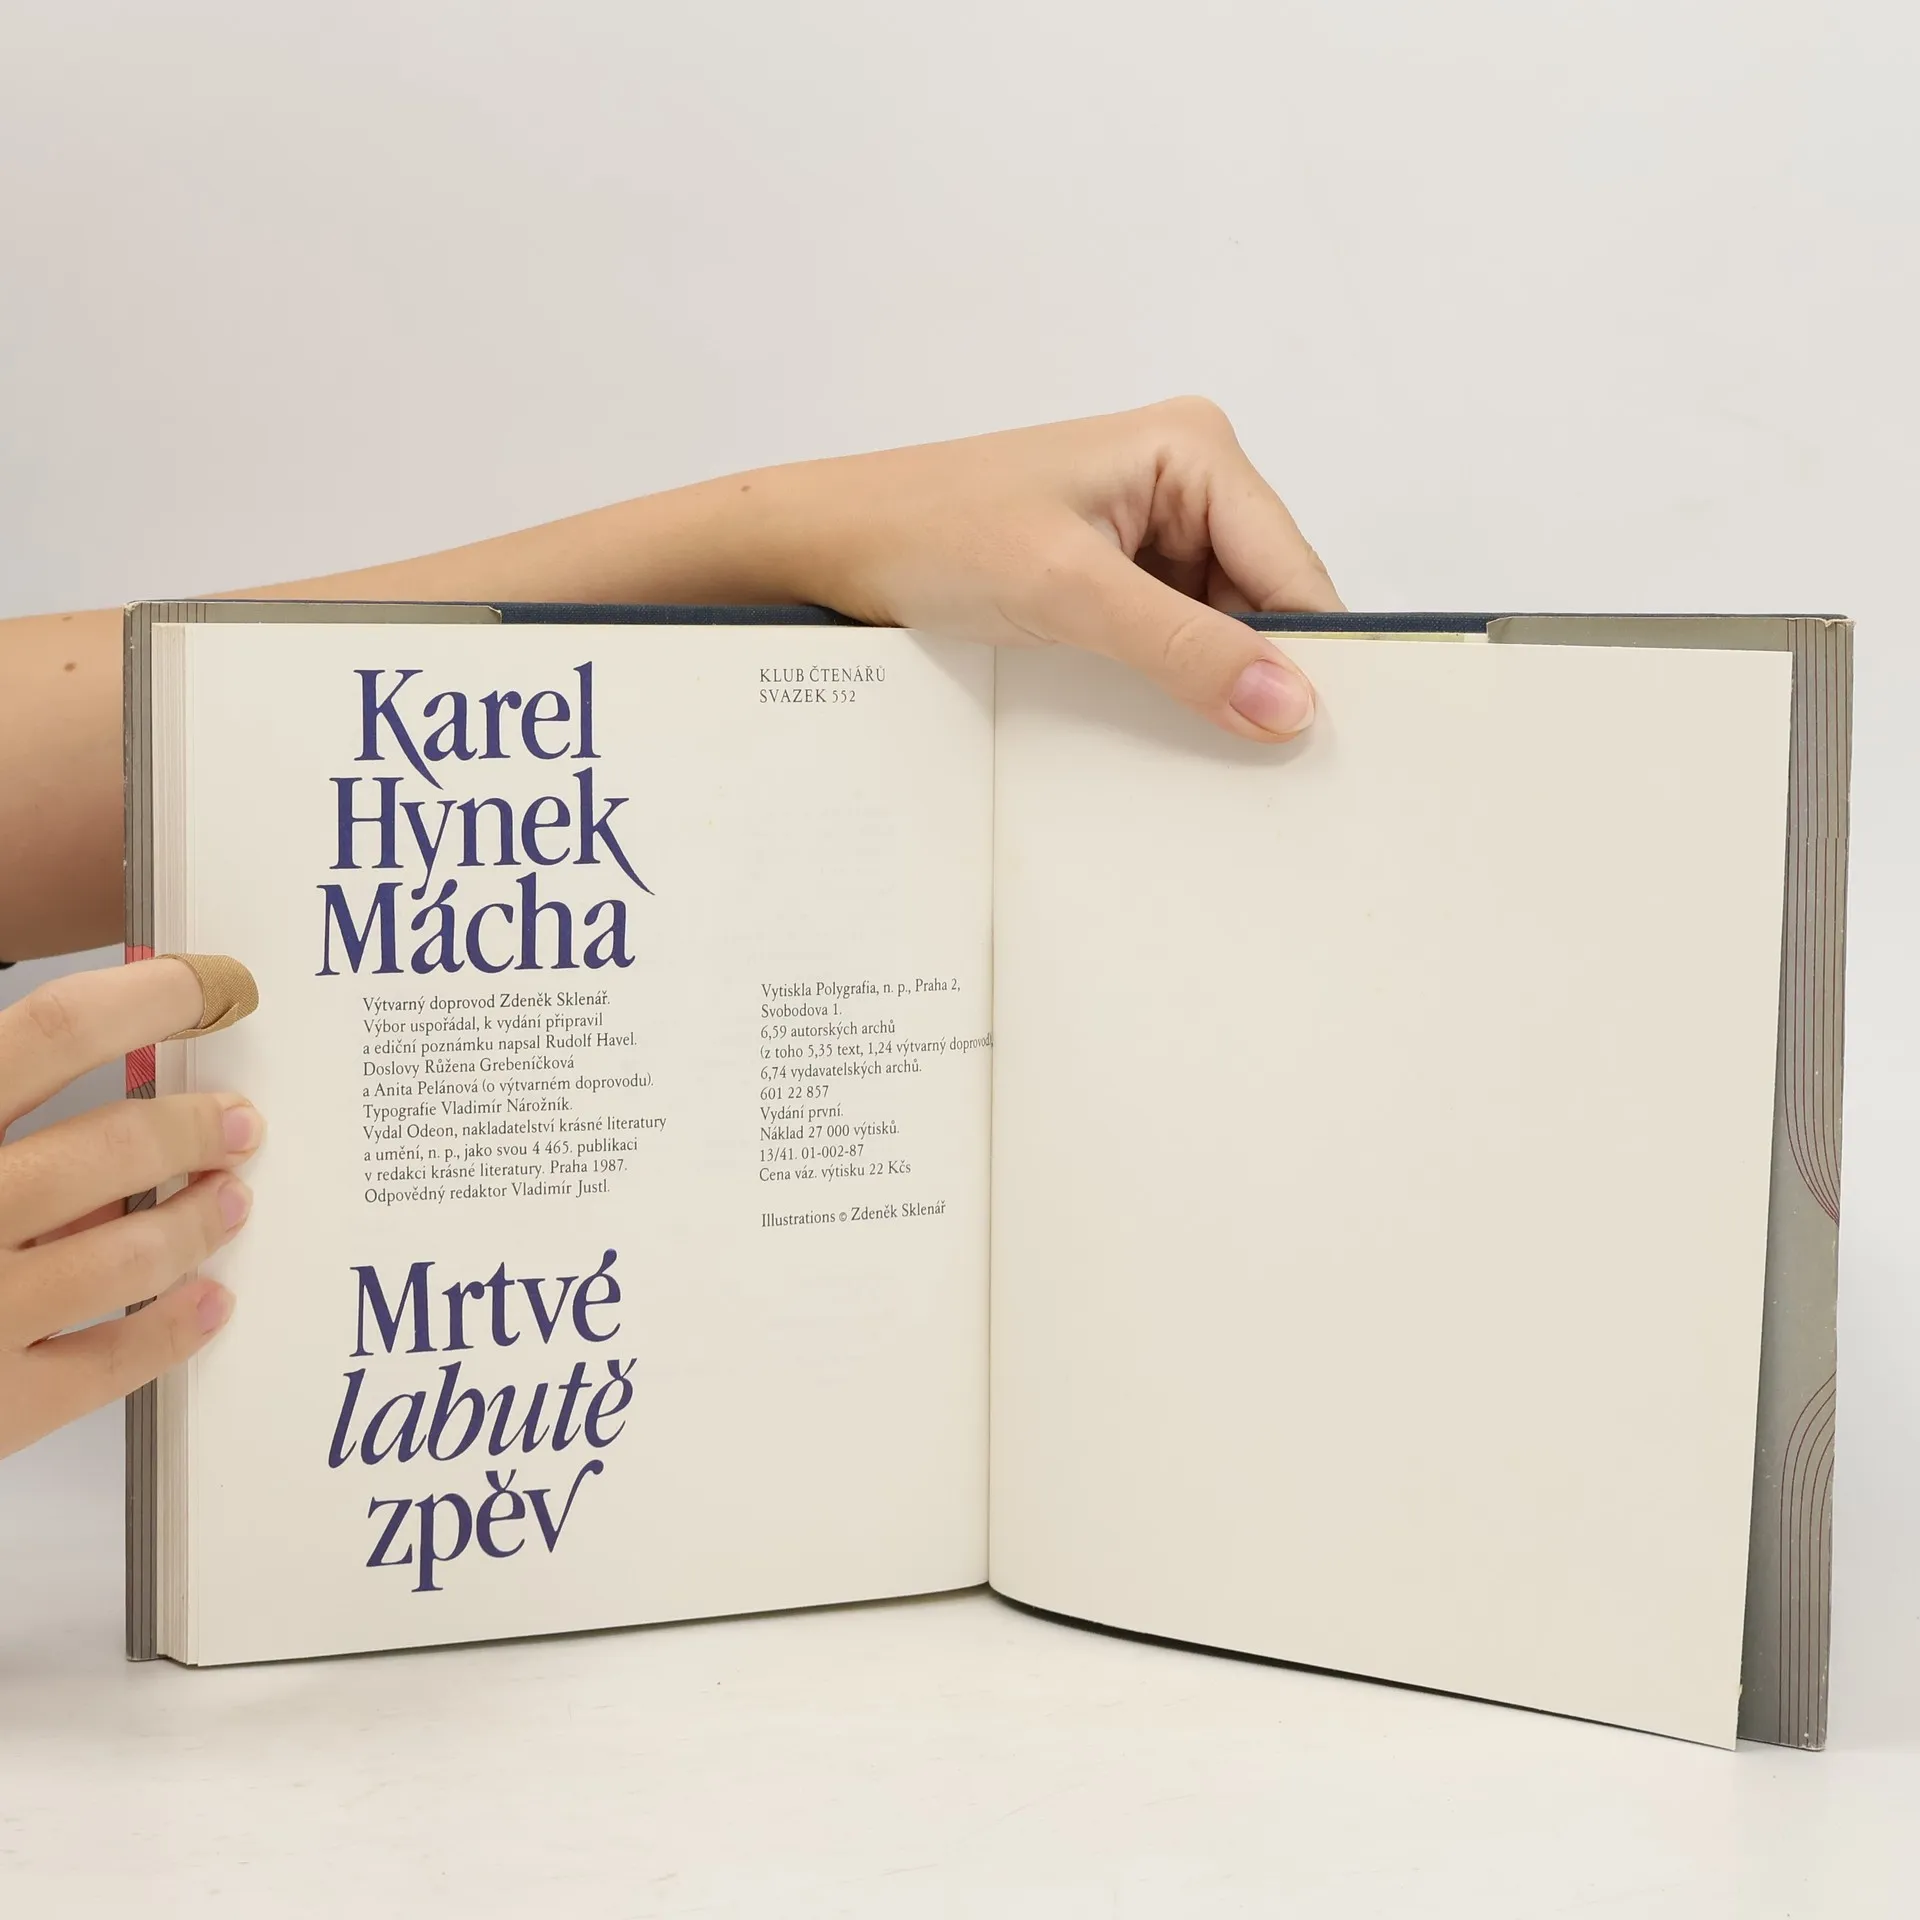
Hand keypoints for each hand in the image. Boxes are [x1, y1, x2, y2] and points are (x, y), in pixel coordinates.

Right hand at [0, 958, 261, 1458]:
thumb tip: (102, 1063)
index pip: (51, 1030)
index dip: (147, 998)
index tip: (207, 988)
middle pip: (114, 1145)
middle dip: (195, 1127)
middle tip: (240, 1121)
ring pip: (133, 1252)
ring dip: (199, 1221)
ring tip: (229, 1202)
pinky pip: (116, 1359)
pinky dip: (177, 1326)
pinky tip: (207, 1300)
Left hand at [788, 397, 1342, 739]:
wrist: (835, 544)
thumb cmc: (933, 533)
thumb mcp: (1068, 593)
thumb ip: (1184, 649)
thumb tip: (1290, 706)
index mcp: (1193, 450)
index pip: (1293, 568)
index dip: (1314, 656)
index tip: (1325, 744)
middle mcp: (1187, 478)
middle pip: (1268, 598)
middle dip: (1262, 673)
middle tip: (1265, 763)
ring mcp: (1152, 526)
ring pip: (1226, 626)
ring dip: (1214, 682)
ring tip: (1203, 745)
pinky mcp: (1117, 570)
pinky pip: (1177, 634)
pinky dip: (1175, 680)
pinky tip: (1160, 719)